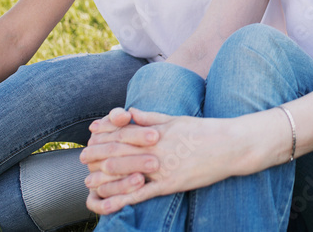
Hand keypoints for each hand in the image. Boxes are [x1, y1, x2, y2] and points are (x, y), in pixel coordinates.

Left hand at [81, 109, 259, 214]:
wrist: (231, 146)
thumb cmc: (204, 130)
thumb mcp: (177, 119)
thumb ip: (151, 117)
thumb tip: (130, 112)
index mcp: (157, 131)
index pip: (124, 132)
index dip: (105, 134)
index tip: (90, 136)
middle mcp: (157, 148)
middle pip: (120, 152)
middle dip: (98, 155)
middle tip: (81, 159)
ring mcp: (164, 167)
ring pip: (128, 173)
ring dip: (106, 178)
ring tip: (89, 182)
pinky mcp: (172, 184)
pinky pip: (144, 193)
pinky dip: (126, 197)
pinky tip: (113, 202)